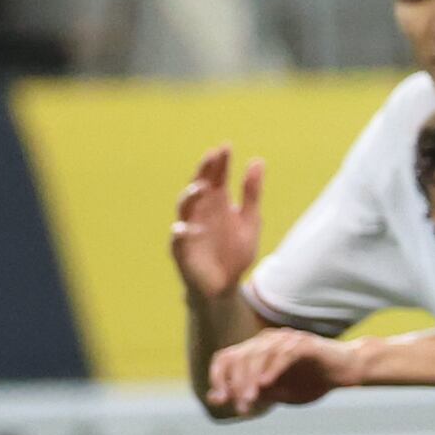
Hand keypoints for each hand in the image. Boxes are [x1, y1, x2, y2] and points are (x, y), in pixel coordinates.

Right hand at [169, 144, 265, 303]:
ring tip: (201, 187)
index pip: (216, 177)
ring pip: (184, 209)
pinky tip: (184, 227)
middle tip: (212, 157)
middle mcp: (201, 213)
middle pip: (199, 187)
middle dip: (204, 172)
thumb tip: (257, 160)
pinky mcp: (182, 251)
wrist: (226, 286)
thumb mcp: (250, 221)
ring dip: (190, 197)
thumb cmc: (235, 252)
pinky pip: (177, 240)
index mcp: (217, 203)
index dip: (220, 163)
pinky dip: (180, 233)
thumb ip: (252, 193)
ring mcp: (190, 230)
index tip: (226, 147)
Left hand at [205, 328, 347, 416]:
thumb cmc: (311, 381)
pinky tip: (266, 384)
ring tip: (250, 400)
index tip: (221, 399)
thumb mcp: (275, 393)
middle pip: (241, 357)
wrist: (346, 371)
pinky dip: (273, 369)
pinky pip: (284, 354)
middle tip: (241, 406)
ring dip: (252, 380)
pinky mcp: (305, 344)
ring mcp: (286, 340)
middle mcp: (268, 341)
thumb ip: (249, 393)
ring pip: (260, 355)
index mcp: (257, 350)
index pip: (226, 357)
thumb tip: (215, 399)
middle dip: (237, 384)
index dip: (218, 377)